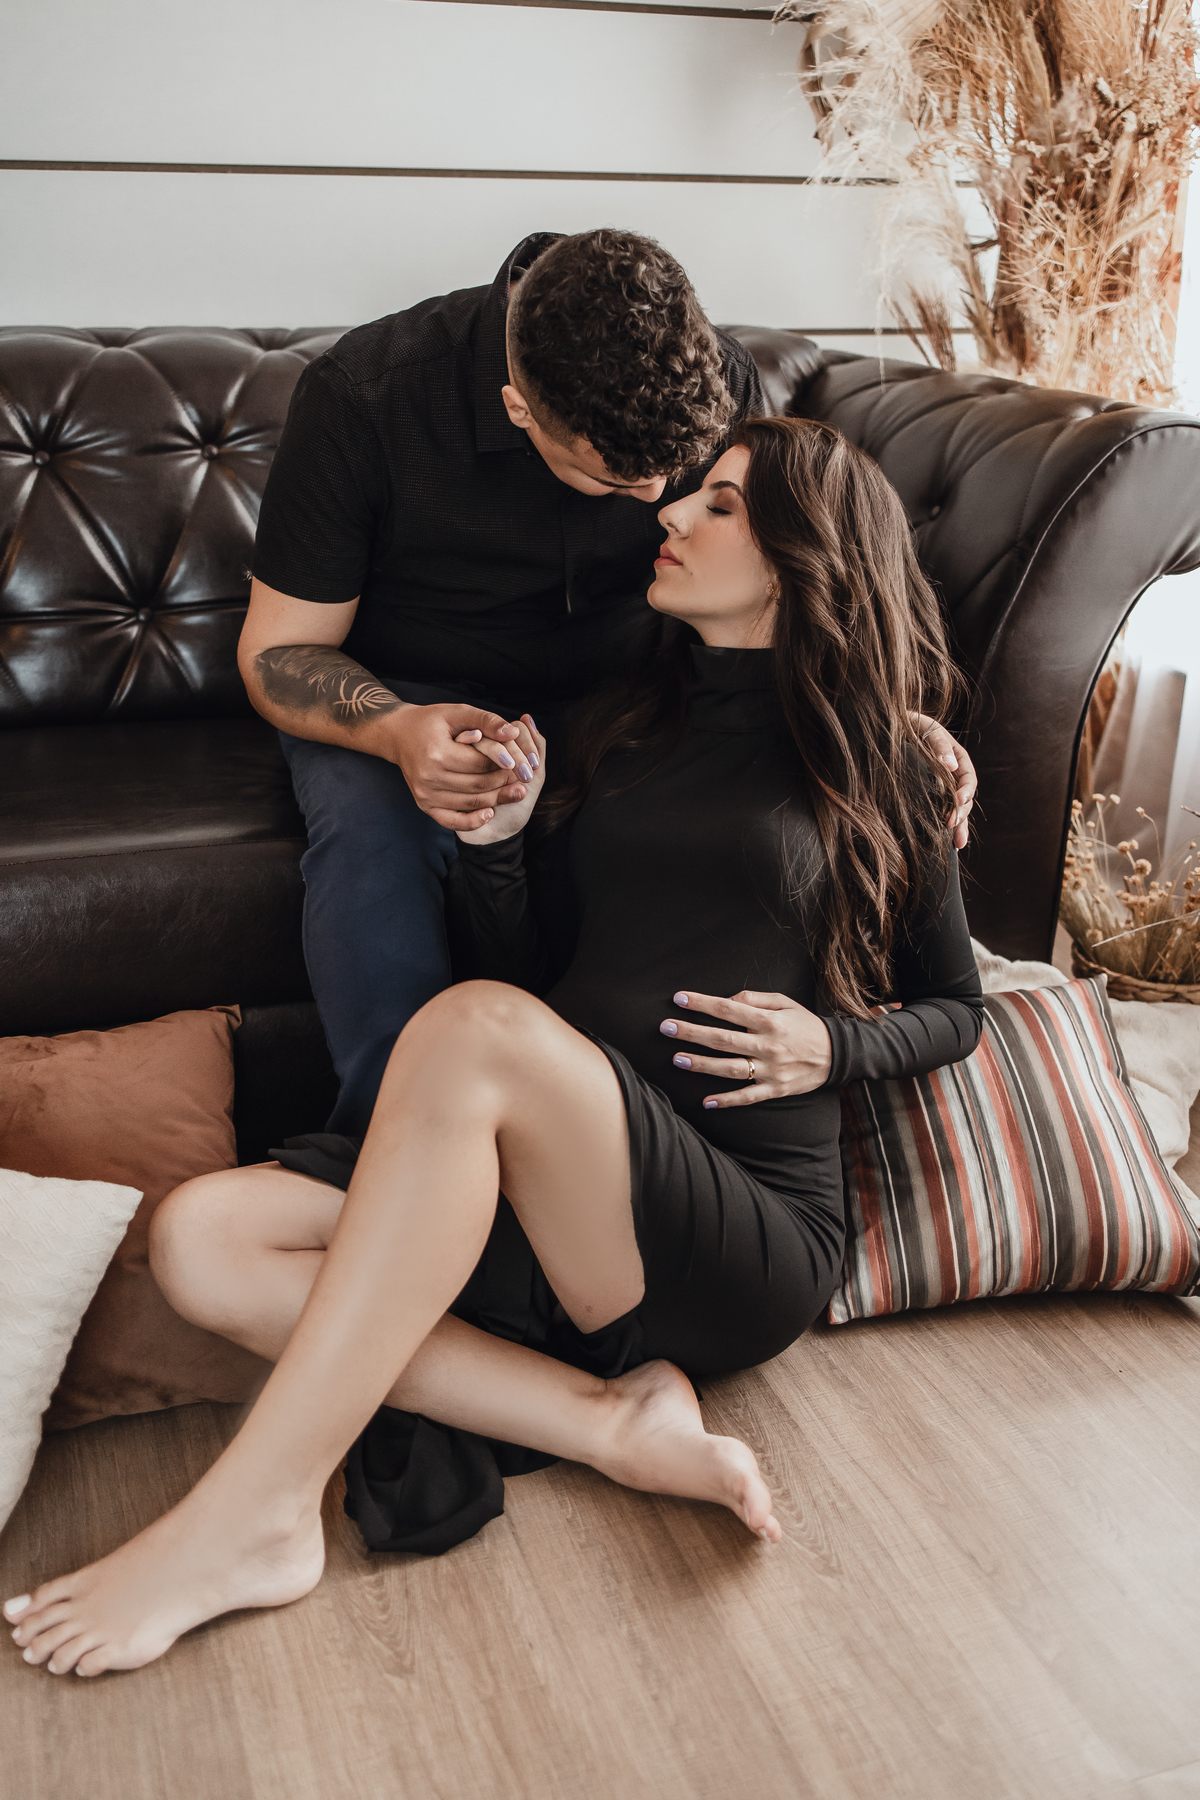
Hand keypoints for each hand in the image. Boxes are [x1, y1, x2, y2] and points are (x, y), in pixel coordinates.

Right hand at [387, 703, 536, 829]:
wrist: (398, 735)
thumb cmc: (431, 721)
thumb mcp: (458, 712)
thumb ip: (487, 720)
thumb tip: (514, 732)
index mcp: (437, 753)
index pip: (481, 763)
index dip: (506, 763)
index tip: (524, 762)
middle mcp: (429, 777)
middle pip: (478, 785)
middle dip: (505, 782)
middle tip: (525, 779)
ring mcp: (425, 794)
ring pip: (471, 802)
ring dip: (497, 800)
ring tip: (517, 793)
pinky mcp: (424, 804)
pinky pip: (452, 820)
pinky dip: (473, 821)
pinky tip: (490, 813)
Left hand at [659, 989, 831, 1109]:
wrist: (836, 1054)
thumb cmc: (805, 1025)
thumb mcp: (785, 1003)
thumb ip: (755, 999)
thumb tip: (726, 1000)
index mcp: (769, 1021)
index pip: (729, 1010)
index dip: (702, 1003)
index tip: (679, 999)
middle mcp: (767, 1045)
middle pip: (723, 1039)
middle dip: (691, 1033)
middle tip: (666, 1027)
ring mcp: (770, 1070)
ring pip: (730, 1068)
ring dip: (701, 1064)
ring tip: (677, 1059)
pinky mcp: (775, 1089)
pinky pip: (747, 1097)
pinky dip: (727, 1100)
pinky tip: (706, 1101)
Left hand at [912, 713, 975, 850]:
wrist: (892, 729)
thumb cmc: (912, 725)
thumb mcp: (927, 729)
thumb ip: (939, 745)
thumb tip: (950, 765)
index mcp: (957, 759)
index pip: (968, 778)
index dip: (966, 791)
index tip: (958, 800)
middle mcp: (953, 776)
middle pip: (965, 798)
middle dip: (961, 813)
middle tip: (950, 824)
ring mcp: (943, 788)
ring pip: (957, 810)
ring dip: (959, 826)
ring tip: (956, 843)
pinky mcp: (931, 797)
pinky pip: (943, 813)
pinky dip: (948, 828)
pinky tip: (948, 843)